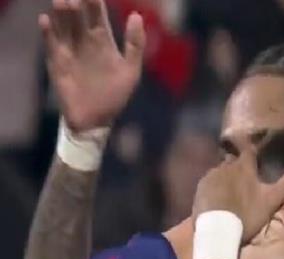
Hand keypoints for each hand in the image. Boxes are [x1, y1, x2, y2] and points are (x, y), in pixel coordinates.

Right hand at [40, 0, 145, 131]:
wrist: (96, 120)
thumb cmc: (115, 96)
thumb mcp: (131, 71)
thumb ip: (135, 45)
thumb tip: (136, 15)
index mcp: (103, 40)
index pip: (97, 13)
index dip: (94, 0)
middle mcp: (84, 40)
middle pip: (77, 15)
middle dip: (76, 3)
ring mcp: (69, 50)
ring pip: (63, 25)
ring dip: (61, 13)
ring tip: (63, 2)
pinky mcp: (57, 62)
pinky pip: (51, 43)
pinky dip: (48, 33)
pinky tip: (46, 21)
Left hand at [192, 147, 283, 242]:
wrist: (218, 232)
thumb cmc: (247, 214)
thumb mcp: (271, 200)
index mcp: (243, 167)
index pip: (248, 152)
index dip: (252, 152)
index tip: (254, 154)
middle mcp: (225, 167)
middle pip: (232, 162)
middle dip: (238, 167)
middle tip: (244, 180)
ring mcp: (209, 178)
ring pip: (219, 173)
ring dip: (225, 179)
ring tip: (230, 193)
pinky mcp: (199, 191)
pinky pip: (208, 185)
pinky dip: (213, 190)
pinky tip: (217, 202)